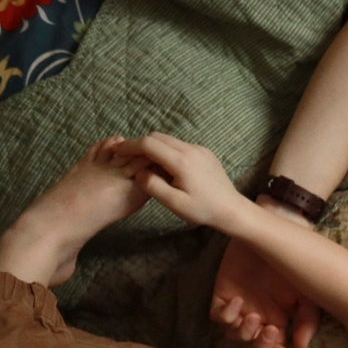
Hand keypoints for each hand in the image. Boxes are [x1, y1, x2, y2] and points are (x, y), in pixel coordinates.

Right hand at [124, 133, 250, 233]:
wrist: (231, 208)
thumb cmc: (203, 209)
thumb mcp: (175, 204)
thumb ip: (153, 186)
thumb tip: (138, 172)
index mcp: (181, 161)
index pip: (148, 144)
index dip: (130, 146)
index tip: (117, 151)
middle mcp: (190, 149)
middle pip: (157, 137)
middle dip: (140, 145)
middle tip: (128, 158)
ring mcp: (199, 149)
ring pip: (168, 139)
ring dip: (154, 147)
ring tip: (144, 163)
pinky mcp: (204, 152)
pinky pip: (180, 145)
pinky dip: (167, 150)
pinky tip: (165, 166)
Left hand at [212, 223, 320, 347]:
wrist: (275, 234)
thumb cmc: (294, 264)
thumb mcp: (307, 294)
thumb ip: (307, 321)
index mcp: (277, 321)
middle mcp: (257, 318)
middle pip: (252, 346)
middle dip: (260, 344)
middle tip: (270, 330)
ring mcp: (238, 309)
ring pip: (234, 336)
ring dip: (244, 332)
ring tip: (254, 317)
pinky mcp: (222, 296)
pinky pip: (218, 316)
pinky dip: (227, 315)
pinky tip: (239, 302)